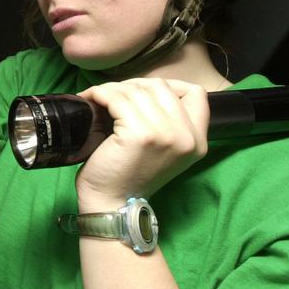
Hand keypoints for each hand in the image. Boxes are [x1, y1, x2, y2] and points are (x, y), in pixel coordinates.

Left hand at [75, 78, 209, 209]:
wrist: (112, 203)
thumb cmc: (130, 175)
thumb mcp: (164, 151)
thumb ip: (168, 123)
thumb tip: (144, 89)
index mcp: (198, 141)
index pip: (195, 93)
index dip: (168, 86)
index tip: (142, 93)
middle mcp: (187, 137)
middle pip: (160, 87)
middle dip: (133, 85)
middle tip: (112, 95)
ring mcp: (164, 134)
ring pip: (135, 90)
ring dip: (112, 89)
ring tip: (98, 98)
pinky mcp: (139, 134)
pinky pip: (116, 98)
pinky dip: (99, 93)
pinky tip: (90, 99)